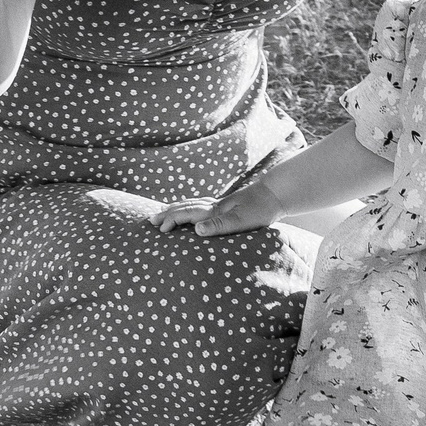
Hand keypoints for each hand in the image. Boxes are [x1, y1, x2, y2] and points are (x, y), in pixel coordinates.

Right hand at [155, 179, 281, 236]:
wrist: (275, 194)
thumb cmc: (260, 210)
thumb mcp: (241, 221)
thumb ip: (219, 225)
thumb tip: (196, 230)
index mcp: (213, 211)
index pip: (185, 213)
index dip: (170, 220)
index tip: (159, 230)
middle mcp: (213, 206)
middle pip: (184, 207)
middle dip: (166, 213)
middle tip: (150, 220)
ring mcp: (218, 205)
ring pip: (190, 205)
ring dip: (174, 209)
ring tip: (163, 212)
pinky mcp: (225, 206)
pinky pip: (198, 206)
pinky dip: (187, 208)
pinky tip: (189, 211)